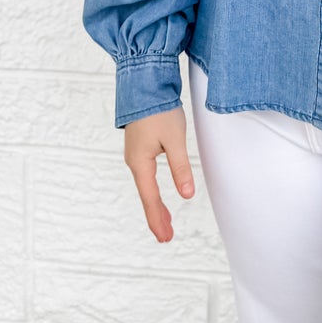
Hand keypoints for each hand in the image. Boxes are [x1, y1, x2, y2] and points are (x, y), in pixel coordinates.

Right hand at [123, 107, 194, 242]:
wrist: (144, 84)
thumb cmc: (158, 110)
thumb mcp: (174, 139)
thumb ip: (181, 167)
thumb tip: (187, 194)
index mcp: (140, 163)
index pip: (150, 199)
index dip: (158, 220)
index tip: (166, 238)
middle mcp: (134, 161)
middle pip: (146, 196)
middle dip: (157, 217)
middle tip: (166, 237)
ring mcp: (135, 154)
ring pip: (146, 187)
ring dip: (155, 205)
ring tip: (165, 222)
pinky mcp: (139, 147)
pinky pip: (145, 176)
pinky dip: (152, 191)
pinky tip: (156, 194)